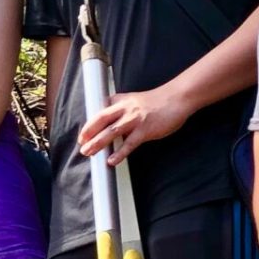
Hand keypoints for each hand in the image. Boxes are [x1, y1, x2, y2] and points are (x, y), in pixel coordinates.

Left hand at [79, 82, 193, 164]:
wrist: (177, 98)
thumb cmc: (158, 101)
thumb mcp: (135, 99)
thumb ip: (122, 105)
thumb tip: (109, 115)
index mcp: (122, 101)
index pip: (101, 112)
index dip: (90, 124)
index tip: (82, 134)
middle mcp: (126, 109)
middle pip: (102, 120)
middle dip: (89, 133)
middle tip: (81, 144)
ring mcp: (135, 120)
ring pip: (112, 131)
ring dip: (98, 143)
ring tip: (88, 153)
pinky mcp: (145, 130)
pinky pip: (130, 144)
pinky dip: (120, 153)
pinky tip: (112, 161)